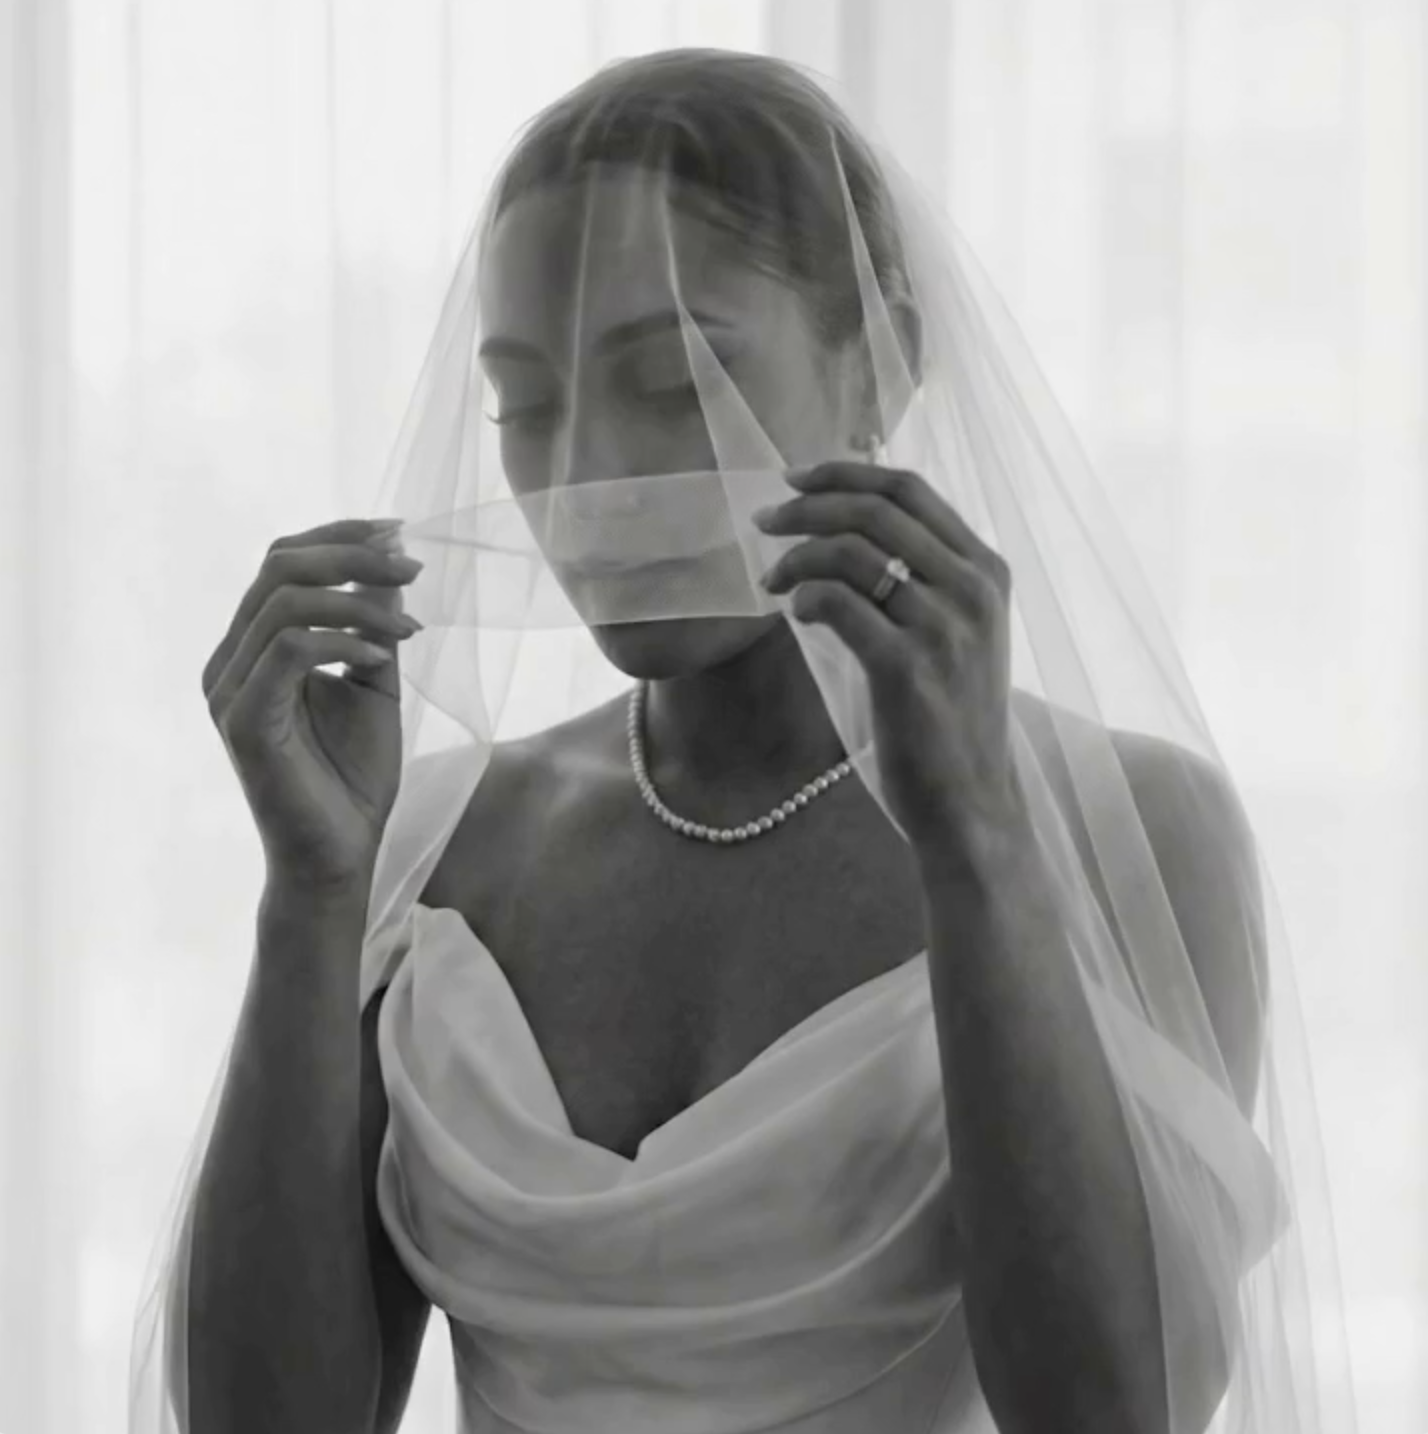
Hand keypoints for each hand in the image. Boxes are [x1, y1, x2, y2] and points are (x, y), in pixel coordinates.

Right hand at [201, 517, 424, 892]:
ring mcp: (229, 689)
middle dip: (351, 554)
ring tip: (410, 625)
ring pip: (283, 603)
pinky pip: (289, 650)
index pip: (282, 561)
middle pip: (279, 567)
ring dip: (358, 601)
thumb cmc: (353, 776)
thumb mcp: (374, 684)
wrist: (339, 854)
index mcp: (253, 647)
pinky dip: (343, 640)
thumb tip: (390, 564)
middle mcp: (229, 661)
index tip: (399, 530)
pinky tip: (385, 656)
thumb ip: (373, 625)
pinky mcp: (242, 721)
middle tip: (413, 566)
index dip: (338, 534)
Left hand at [754, 462, 1021, 857]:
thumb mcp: (958, 631)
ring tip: (772, 581)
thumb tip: (845, 526)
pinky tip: (796, 614)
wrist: (972, 799)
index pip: (910, 489)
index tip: (795, 479)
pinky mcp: (907, 668)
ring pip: (851, 553)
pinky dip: (805, 598)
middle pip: (874, 511)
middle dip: (806, 508)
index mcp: (987, 570)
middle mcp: (972, 590)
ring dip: (796, 558)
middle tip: (764, 523)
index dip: (845, 472)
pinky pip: (837, 604)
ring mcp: (943, 628)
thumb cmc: (951, 715)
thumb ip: (924, 577)